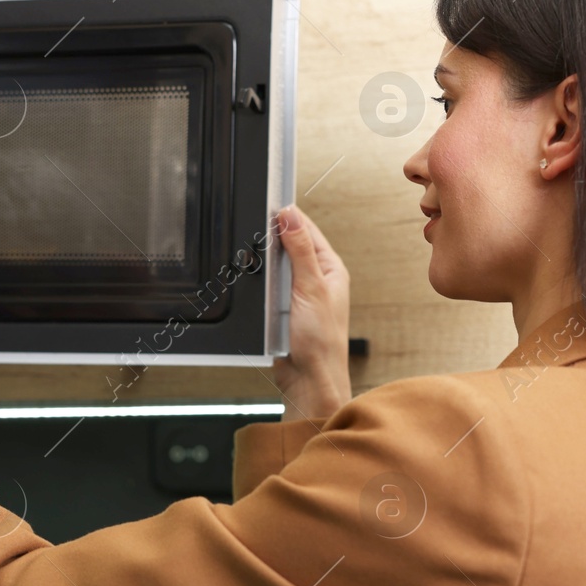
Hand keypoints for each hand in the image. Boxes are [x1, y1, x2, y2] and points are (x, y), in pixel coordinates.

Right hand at [274, 204, 351, 421]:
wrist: (308, 379)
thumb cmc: (321, 341)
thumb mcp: (311, 288)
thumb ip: (301, 250)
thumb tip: (291, 216)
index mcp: (331, 268)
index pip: (307, 230)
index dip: (288, 217)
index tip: (267, 205)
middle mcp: (316, 278)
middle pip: (288, 246)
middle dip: (271, 242)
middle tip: (256, 236)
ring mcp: (298, 293)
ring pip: (274, 266)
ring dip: (264, 266)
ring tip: (255, 264)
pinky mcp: (282, 308)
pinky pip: (265, 287)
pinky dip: (258, 286)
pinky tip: (254, 286)